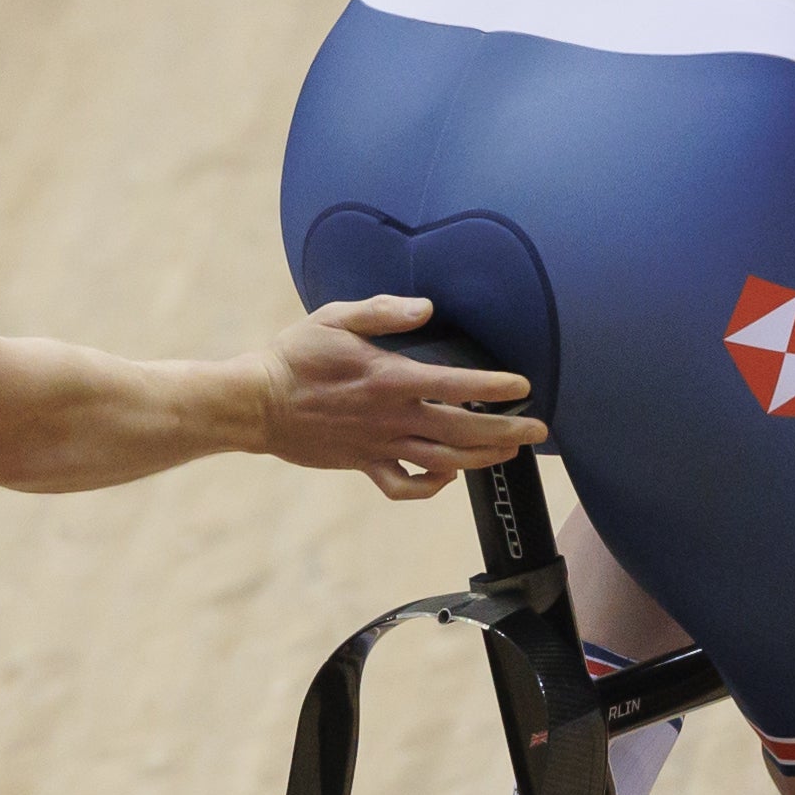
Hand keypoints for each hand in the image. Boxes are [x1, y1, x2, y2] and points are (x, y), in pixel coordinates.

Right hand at [260, 295, 548, 497]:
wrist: (256, 403)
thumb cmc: (296, 355)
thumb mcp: (336, 318)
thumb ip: (384, 312)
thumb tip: (426, 308)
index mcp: (390, 378)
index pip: (457, 386)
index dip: (494, 388)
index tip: (522, 386)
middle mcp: (391, 417)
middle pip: (463, 431)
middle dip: (507, 432)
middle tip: (537, 431)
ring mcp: (380, 445)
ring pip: (443, 462)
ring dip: (482, 459)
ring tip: (508, 452)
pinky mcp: (364, 464)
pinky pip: (404, 486)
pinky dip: (430, 486)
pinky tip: (445, 475)